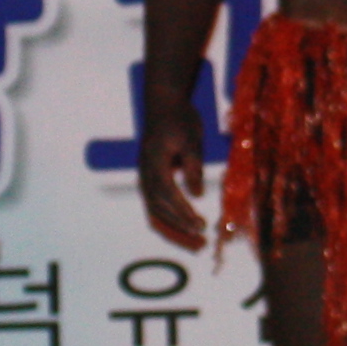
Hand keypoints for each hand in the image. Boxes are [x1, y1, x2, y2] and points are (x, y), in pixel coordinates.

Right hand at [137, 107, 213, 249]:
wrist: (163, 103)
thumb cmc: (179, 118)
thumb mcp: (191, 139)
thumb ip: (193, 166)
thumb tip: (197, 194)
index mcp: (154, 163)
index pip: (168, 195)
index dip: (183, 212)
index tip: (200, 224)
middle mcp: (145, 174)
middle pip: (158, 209)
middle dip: (179, 227)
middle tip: (201, 240)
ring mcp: (145, 177)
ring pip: (154, 211)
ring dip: (173, 228)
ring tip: (194, 241)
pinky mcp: (150, 179)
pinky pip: (155, 206)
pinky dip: (168, 220)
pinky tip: (183, 228)